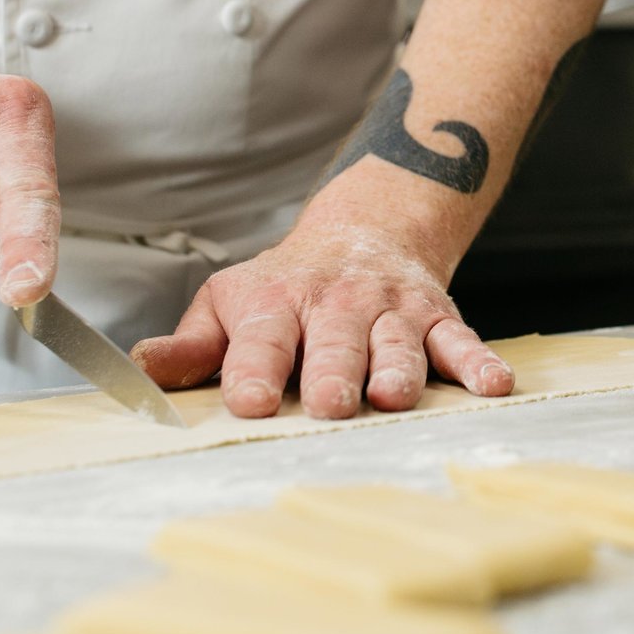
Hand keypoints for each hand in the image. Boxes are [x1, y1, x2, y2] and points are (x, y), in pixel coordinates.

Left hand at [131, 221, 514, 419]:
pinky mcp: (437, 317)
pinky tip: (493, 385)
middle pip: (335, 340)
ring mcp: (391, 311)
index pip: (262, 338)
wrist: (368, 230)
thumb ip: (192, 345)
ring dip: (398, 369)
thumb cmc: (288, 284)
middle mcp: (336, 304)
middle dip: (334, 371)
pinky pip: (461, 340)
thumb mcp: (230, 302)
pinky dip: (478, 362)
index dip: (255, 368)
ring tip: (394, 397)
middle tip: (332, 403)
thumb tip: (139, 370)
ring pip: (397, 341)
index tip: (251, 400)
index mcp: (277, 303)